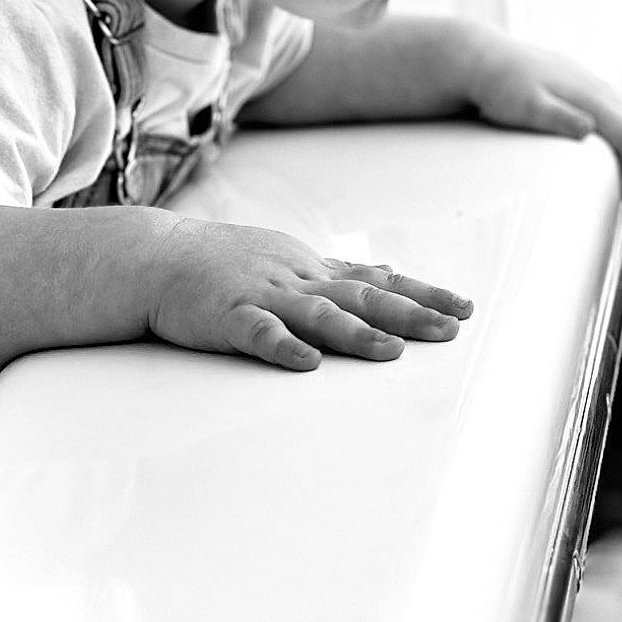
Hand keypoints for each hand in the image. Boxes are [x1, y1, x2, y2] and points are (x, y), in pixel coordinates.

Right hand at [143, 214, 472, 371]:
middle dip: (409, 314)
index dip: (423, 295)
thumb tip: (389, 272)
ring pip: (318, 314)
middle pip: (362, 297)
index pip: (380, 283)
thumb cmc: (226, 263)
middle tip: (452, 328)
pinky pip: (258, 333)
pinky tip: (306, 363)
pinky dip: (283, 347)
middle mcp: (298, 280)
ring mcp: (263, 295)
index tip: (465, 308)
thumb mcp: (292, 259)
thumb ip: (340, 272)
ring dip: (357, 334)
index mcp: (315, 271)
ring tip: (393, 352)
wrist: (155, 257)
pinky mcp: (226, 315)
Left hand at [466, 32, 621, 203]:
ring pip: (621, 110)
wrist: (479, 59)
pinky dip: (615, 124)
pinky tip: (604, 136)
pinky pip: (607, 103)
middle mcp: (591, 83)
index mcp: (587, 93)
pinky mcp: (572, 77)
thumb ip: (557, 117)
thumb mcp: (526, 107)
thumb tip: (590, 127)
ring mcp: (583, 77)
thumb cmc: (500, 87)